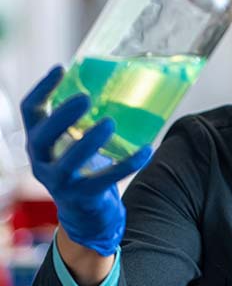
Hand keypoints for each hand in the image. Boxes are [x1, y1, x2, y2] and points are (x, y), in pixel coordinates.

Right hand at [20, 64, 152, 255]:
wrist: (86, 217)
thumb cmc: (82, 170)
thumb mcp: (72, 144)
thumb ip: (80, 121)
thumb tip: (114, 81)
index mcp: (39, 142)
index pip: (30, 111)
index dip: (42, 88)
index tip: (61, 68)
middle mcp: (42, 162)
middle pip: (43, 135)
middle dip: (62, 115)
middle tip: (85, 98)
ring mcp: (60, 182)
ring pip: (69, 161)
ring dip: (89, 141)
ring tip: (109, 123)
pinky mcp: (84, 196)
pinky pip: (107, 179)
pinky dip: (128, 164)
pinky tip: (147, 150)